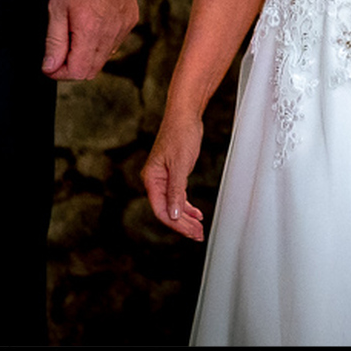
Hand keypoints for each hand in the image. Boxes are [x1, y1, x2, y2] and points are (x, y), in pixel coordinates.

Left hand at [43, 0, 142, 79]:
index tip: (49, 64)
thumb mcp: (56, 8)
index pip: (77, 72)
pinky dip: (100, 43)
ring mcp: (123, 28)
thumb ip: (54, 41)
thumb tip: (50, 67)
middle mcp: (110, 34)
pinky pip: (114, 43)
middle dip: (72, 67)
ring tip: (74, 33)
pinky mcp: (130, 21)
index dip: (59, 73)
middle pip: (91, 71)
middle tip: (58, 53)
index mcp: (90, 32)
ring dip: (86, 55)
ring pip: (103, 58)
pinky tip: (91, 25)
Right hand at [139, 112, 206, 240]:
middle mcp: (155, 181)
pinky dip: (187, 207)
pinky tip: (197, 214)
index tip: (190, 232)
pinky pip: (178, 196)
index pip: (160, 209)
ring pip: (173, 205)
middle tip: (198, 235)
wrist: (185, 115)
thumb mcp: (180, 164)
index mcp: (151, 179)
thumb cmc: (180, 134)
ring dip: (186, 218)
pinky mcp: (173, 174)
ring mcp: (164, 178)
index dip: (176, 224)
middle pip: (167, 210)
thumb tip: (173, 216)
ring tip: (199, 230)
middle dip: (183, 225)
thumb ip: (175, 191)